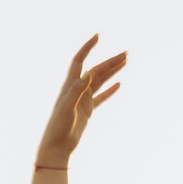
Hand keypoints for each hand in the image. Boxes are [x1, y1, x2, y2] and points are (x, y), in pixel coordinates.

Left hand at [36, 34, 127, 166]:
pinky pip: (101, 97)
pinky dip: (110, 90)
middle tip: (126, 53)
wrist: (57, 147)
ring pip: (100, 81)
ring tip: (125, 62)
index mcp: (70, 86)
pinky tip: (119, 84)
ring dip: (112, 71)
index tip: (98, 36)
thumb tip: (88, 75)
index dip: (88, 48)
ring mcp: (82, 100)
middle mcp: (76, 89)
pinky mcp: (87, 110)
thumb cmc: (58, 128)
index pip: (79, 61)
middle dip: (110, 61)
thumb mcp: (66, 108)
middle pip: (96, 70)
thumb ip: (76, 91)